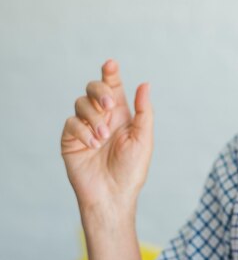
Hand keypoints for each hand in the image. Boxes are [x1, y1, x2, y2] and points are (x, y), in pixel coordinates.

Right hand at [61, 59, 153, 211]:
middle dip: (100, 90)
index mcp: (121, 114)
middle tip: (109, 105)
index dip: (110, 73)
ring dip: (93, 117)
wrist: (113, 195)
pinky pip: (71, 123)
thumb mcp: (143, 138)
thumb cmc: (132, 169)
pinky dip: (83, 131)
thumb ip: (144, 111)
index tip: (111, 64)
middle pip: (93, 88)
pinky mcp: (70, 140)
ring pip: (80, 103)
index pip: (113, 87)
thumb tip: (145, 84)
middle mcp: (102, 117)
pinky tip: (93, 145)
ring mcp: (84, 127)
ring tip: (104, 138)